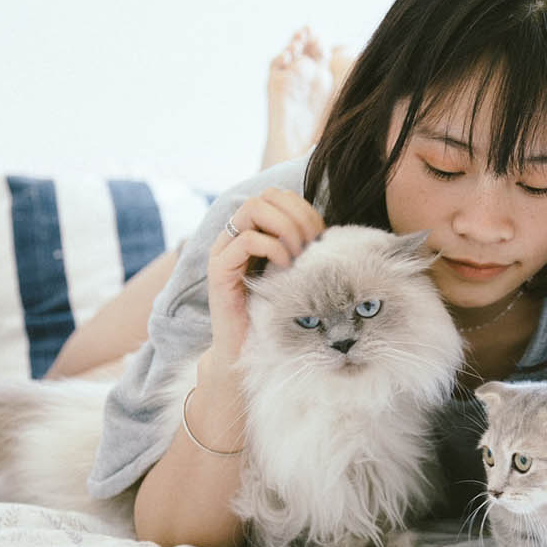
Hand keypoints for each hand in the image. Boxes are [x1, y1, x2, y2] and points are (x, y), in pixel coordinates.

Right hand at [206, 187, 324, 362]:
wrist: (244, 351)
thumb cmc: (273, 313)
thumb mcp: (292, 273)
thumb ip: (301, 248)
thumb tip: (328, 231)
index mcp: (251, 232)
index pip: (276, 196)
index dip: (302, 208)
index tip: (319, 236)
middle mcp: (233, 236)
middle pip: (264, 196)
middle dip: (296, 215)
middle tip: (310, 245)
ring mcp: (223, 251)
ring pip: (252, 209)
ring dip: (285, 228)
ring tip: (298, 255)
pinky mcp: (219, 270)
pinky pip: (246, 240)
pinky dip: (272, 248)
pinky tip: (285, 267)